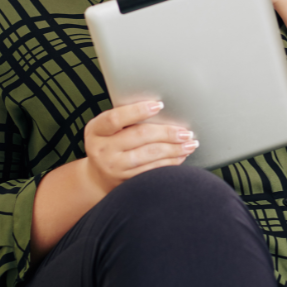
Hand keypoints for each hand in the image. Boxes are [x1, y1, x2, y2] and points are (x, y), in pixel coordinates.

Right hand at [81, 100, 197, 195]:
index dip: (138, 111)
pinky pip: (153, 170)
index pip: (115, 118)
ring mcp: (114, 167)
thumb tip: (159, 108)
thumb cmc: (107, 144)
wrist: (97, 177)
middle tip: (185, 131)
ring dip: (174, 148)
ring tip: (190, 143)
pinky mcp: (126, 181)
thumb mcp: (105, 129)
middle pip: (140, 136)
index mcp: (96, 130)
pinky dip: (170, 162)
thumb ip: (124, 118)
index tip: (159, 105)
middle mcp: (102, 150)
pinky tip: (181, 156)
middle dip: (167, 132)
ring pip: (150, 155)